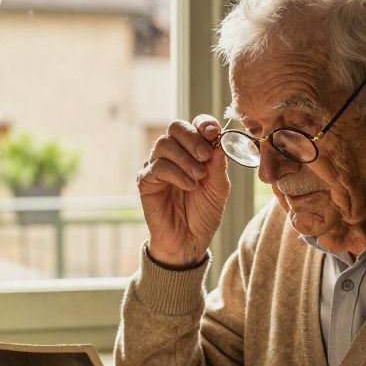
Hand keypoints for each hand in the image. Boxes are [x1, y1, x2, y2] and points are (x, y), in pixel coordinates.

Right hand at [137, 116, 229, 267]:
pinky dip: (177, 174)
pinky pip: (158, 167)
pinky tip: (189, 186)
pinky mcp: (146, 182)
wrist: (189, 241)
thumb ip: (218, 164)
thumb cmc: (203, 214)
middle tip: (206, 156)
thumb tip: (219, 141)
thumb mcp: (219, 188)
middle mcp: (172, 155)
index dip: (203, 124)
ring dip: (185, 159)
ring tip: (199, 178)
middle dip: (193, 138)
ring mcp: (157, 166)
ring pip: (164, 144)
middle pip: (175, 127)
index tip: (213, 133)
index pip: (194, 125)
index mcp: (192, 151)